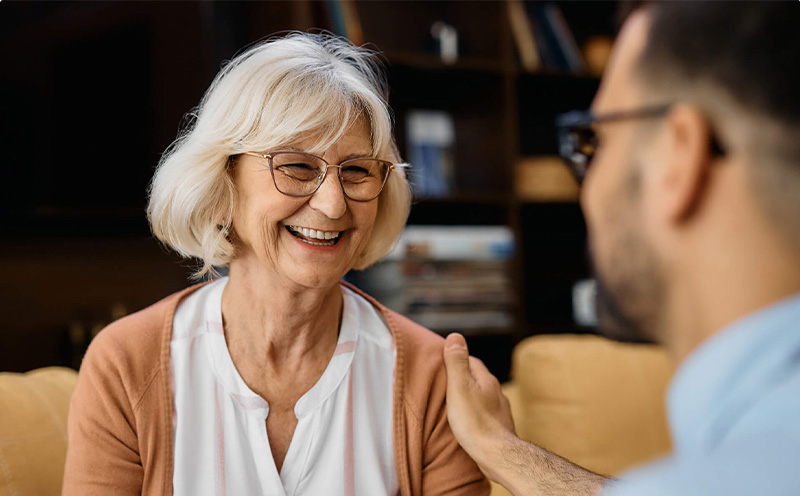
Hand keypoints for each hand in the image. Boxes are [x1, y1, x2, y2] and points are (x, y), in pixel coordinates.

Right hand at [443, 332, 515, 479]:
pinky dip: (476, 414)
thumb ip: (457, 362)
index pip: (471, 361)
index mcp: (486, 379)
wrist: (496, 455)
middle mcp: (496, 392)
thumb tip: (455, 336)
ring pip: (482, 397)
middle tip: (445, 383)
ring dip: (470, 398)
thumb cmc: (474, 421)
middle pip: (477, 379)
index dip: (457, 360)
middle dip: (463, 379)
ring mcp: (499, 410)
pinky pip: (485, 414)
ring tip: (454, 403)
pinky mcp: (499, 428)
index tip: (442, 363)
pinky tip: (468, 422)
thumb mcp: (459, 386)